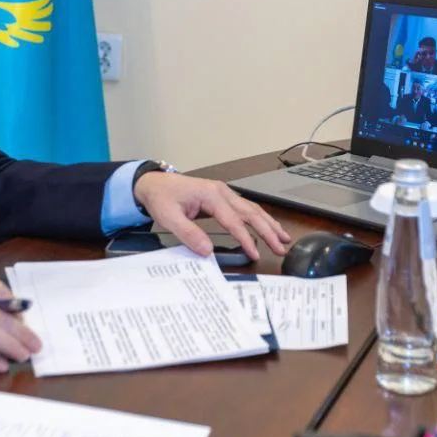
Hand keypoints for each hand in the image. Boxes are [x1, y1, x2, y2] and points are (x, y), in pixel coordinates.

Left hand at [133, 171, 290, 259]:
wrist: (153, 183)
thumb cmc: (161, 198)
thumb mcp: (169, 217)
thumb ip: (188, 233)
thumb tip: (207, 250)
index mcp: (211, 195)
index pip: (234, 221)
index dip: (245, 239)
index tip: (255, 254)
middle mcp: (222, 192)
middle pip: (250, 212)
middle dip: (267, 230)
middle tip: (281, 247)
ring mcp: (223, 193)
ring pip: (252, 208)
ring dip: (268, 223)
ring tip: (283, 237)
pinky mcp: (222, 198)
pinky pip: (245, 208)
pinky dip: (259, 218)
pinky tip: (268, 226)